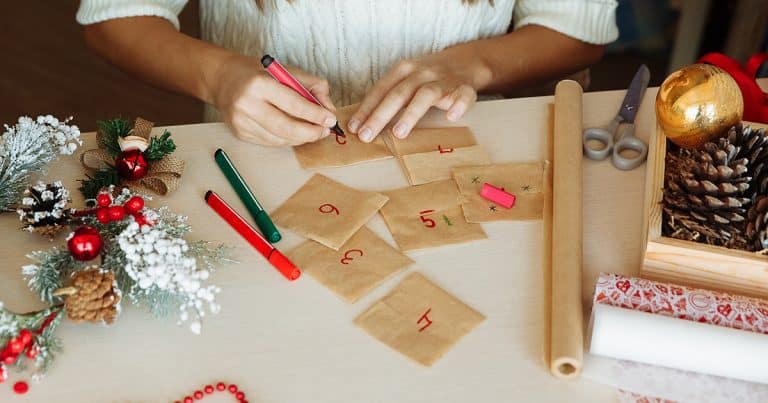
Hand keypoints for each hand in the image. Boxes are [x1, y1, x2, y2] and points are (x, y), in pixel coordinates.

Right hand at [212, 54, 337, 145]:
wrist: (222, 79)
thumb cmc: (257, 73)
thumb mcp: (285, 70)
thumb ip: (312, 86)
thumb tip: (329, 109)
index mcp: (259, 83)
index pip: (293, 104)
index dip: (315, 115)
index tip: (330, 120)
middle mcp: (247, 104)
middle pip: (286, 127)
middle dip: (310, 132)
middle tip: (324, 131)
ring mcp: (241, 121)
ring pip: (279, 139)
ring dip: (300, 138)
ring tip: (312, 132)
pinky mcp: (239, 133)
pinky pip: (270, 142)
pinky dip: (286, 140)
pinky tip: (294, 133)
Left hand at [348, 48, 489, 142]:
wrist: (465, 61)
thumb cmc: (428, 76)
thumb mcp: (406, 79)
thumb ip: (388, 96)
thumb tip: (362, 122)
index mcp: (404, 69)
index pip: (381, 90)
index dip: (366, 109)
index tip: (354, 128)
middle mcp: (422, 72)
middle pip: (398, 94)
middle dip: (380, 116)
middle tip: (367, 135)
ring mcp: (443, 80)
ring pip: (425, 95)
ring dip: (411, 114)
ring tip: (398, 134)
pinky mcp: (464, 88)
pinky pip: (463, 96)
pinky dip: (458, 105)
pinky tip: (452, 117)